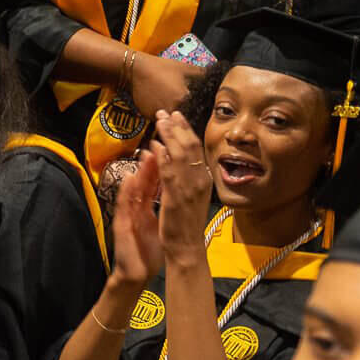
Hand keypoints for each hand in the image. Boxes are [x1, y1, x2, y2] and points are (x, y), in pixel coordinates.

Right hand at [109, 148, 163, 286]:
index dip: (163, 162)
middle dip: (152, 159)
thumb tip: (165, 189)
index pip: (156, 181)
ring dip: (139, 171)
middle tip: (159, 140)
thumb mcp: (155, 223)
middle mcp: (136, 207)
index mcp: (146, 206)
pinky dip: (127, 192)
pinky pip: (125, 206)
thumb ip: (156, 205)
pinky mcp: (122, 225)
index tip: (170, 146)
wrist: (134, 272)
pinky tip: (129, 180)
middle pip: (144, 180)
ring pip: (134, 189)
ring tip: (147, 153)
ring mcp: (128, 214)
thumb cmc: (146, 249)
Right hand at [128, 53, 197, 115]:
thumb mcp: (184, 67)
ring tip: (170, 106)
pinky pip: (158, 120)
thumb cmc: (160, 67)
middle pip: (183, 118)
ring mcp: (159, 114)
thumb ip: (201, 74)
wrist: (135, 69)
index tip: (197, 106)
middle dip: (184, 114)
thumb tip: (215, 78)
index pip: (197, 111)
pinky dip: (161, 115)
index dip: (198, 109)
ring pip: (170, 120)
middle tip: (183, 106)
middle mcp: (172, 109)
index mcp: (184, 98)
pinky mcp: (148, 116)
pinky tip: (160, 106)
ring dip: (172, 116)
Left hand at [151, 110, 213, 255]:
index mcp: (204, 180)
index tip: (177, 116)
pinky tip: (156, 145)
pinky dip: (163, 157)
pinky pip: (170, 172)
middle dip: (178, 127)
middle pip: (190, 146)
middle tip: (167, 112)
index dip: (186, 131)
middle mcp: (200, 181)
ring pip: (181, 155)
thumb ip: (186, 177)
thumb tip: (176, 157)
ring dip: (170, 135)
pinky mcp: (176, 197)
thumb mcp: (190, 196)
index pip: (196, 149)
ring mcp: (189, 188)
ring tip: (161, 120)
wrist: (186, 248)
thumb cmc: (186, 224)